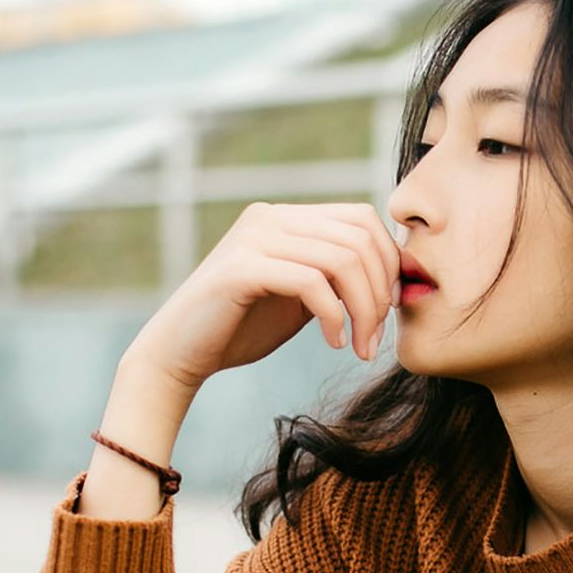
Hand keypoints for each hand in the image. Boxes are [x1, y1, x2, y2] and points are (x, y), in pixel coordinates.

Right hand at [127, 200, 402, 389]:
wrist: (180, 354)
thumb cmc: (242, 328)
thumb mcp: (301, 296)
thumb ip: (335, 275)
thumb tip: (392, 271)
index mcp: (285, 218)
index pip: (362, 219)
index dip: (389, 263)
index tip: (391, 309)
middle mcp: (270, 217)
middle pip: (359, 238)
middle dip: (380, 292)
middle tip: (376, 338)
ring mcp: (253, 238)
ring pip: (342, 259)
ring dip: (363, 310)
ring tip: (360, 346)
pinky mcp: (241, 268)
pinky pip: (312, 282)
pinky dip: (334, 316)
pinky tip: (333, 343)